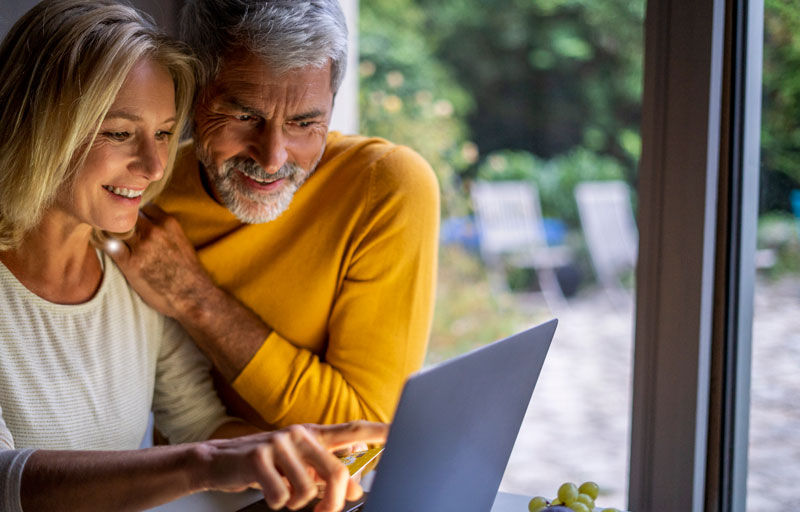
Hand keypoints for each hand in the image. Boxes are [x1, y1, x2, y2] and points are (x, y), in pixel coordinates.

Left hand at [107, 204, 212, 318]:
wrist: (192, 296)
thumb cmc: (188, 271)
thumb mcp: (181, 241)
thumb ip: (165, 229)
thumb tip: (148, 224)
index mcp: (169, 223)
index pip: (143, 207)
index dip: (136, 215)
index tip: (133, 223)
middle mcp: (154, 231)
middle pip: (127, 215)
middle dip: (123, 222)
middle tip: (118, 230)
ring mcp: (141, 247)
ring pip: (116, 228)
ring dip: (112, 233)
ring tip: (109, 238)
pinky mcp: (130, 264)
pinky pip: (109, 246)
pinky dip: (105, 245)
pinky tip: (105, 248)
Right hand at [200, 421, 387, 511]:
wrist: (219, 459)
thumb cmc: (266, 463)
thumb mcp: (300, 468)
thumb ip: (328, 474)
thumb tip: (355, 490)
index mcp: (315, 436)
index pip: (354, 431)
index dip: (379, 432)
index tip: (400, 432)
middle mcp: (301, 434)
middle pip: (335, 472)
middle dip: (333, 503)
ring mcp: (279, 443)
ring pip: (306, 490)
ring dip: (295, 503)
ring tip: (283, 492)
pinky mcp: (258, 456)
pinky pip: (281, 496)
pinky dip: (276, 502)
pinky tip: (268, 491)